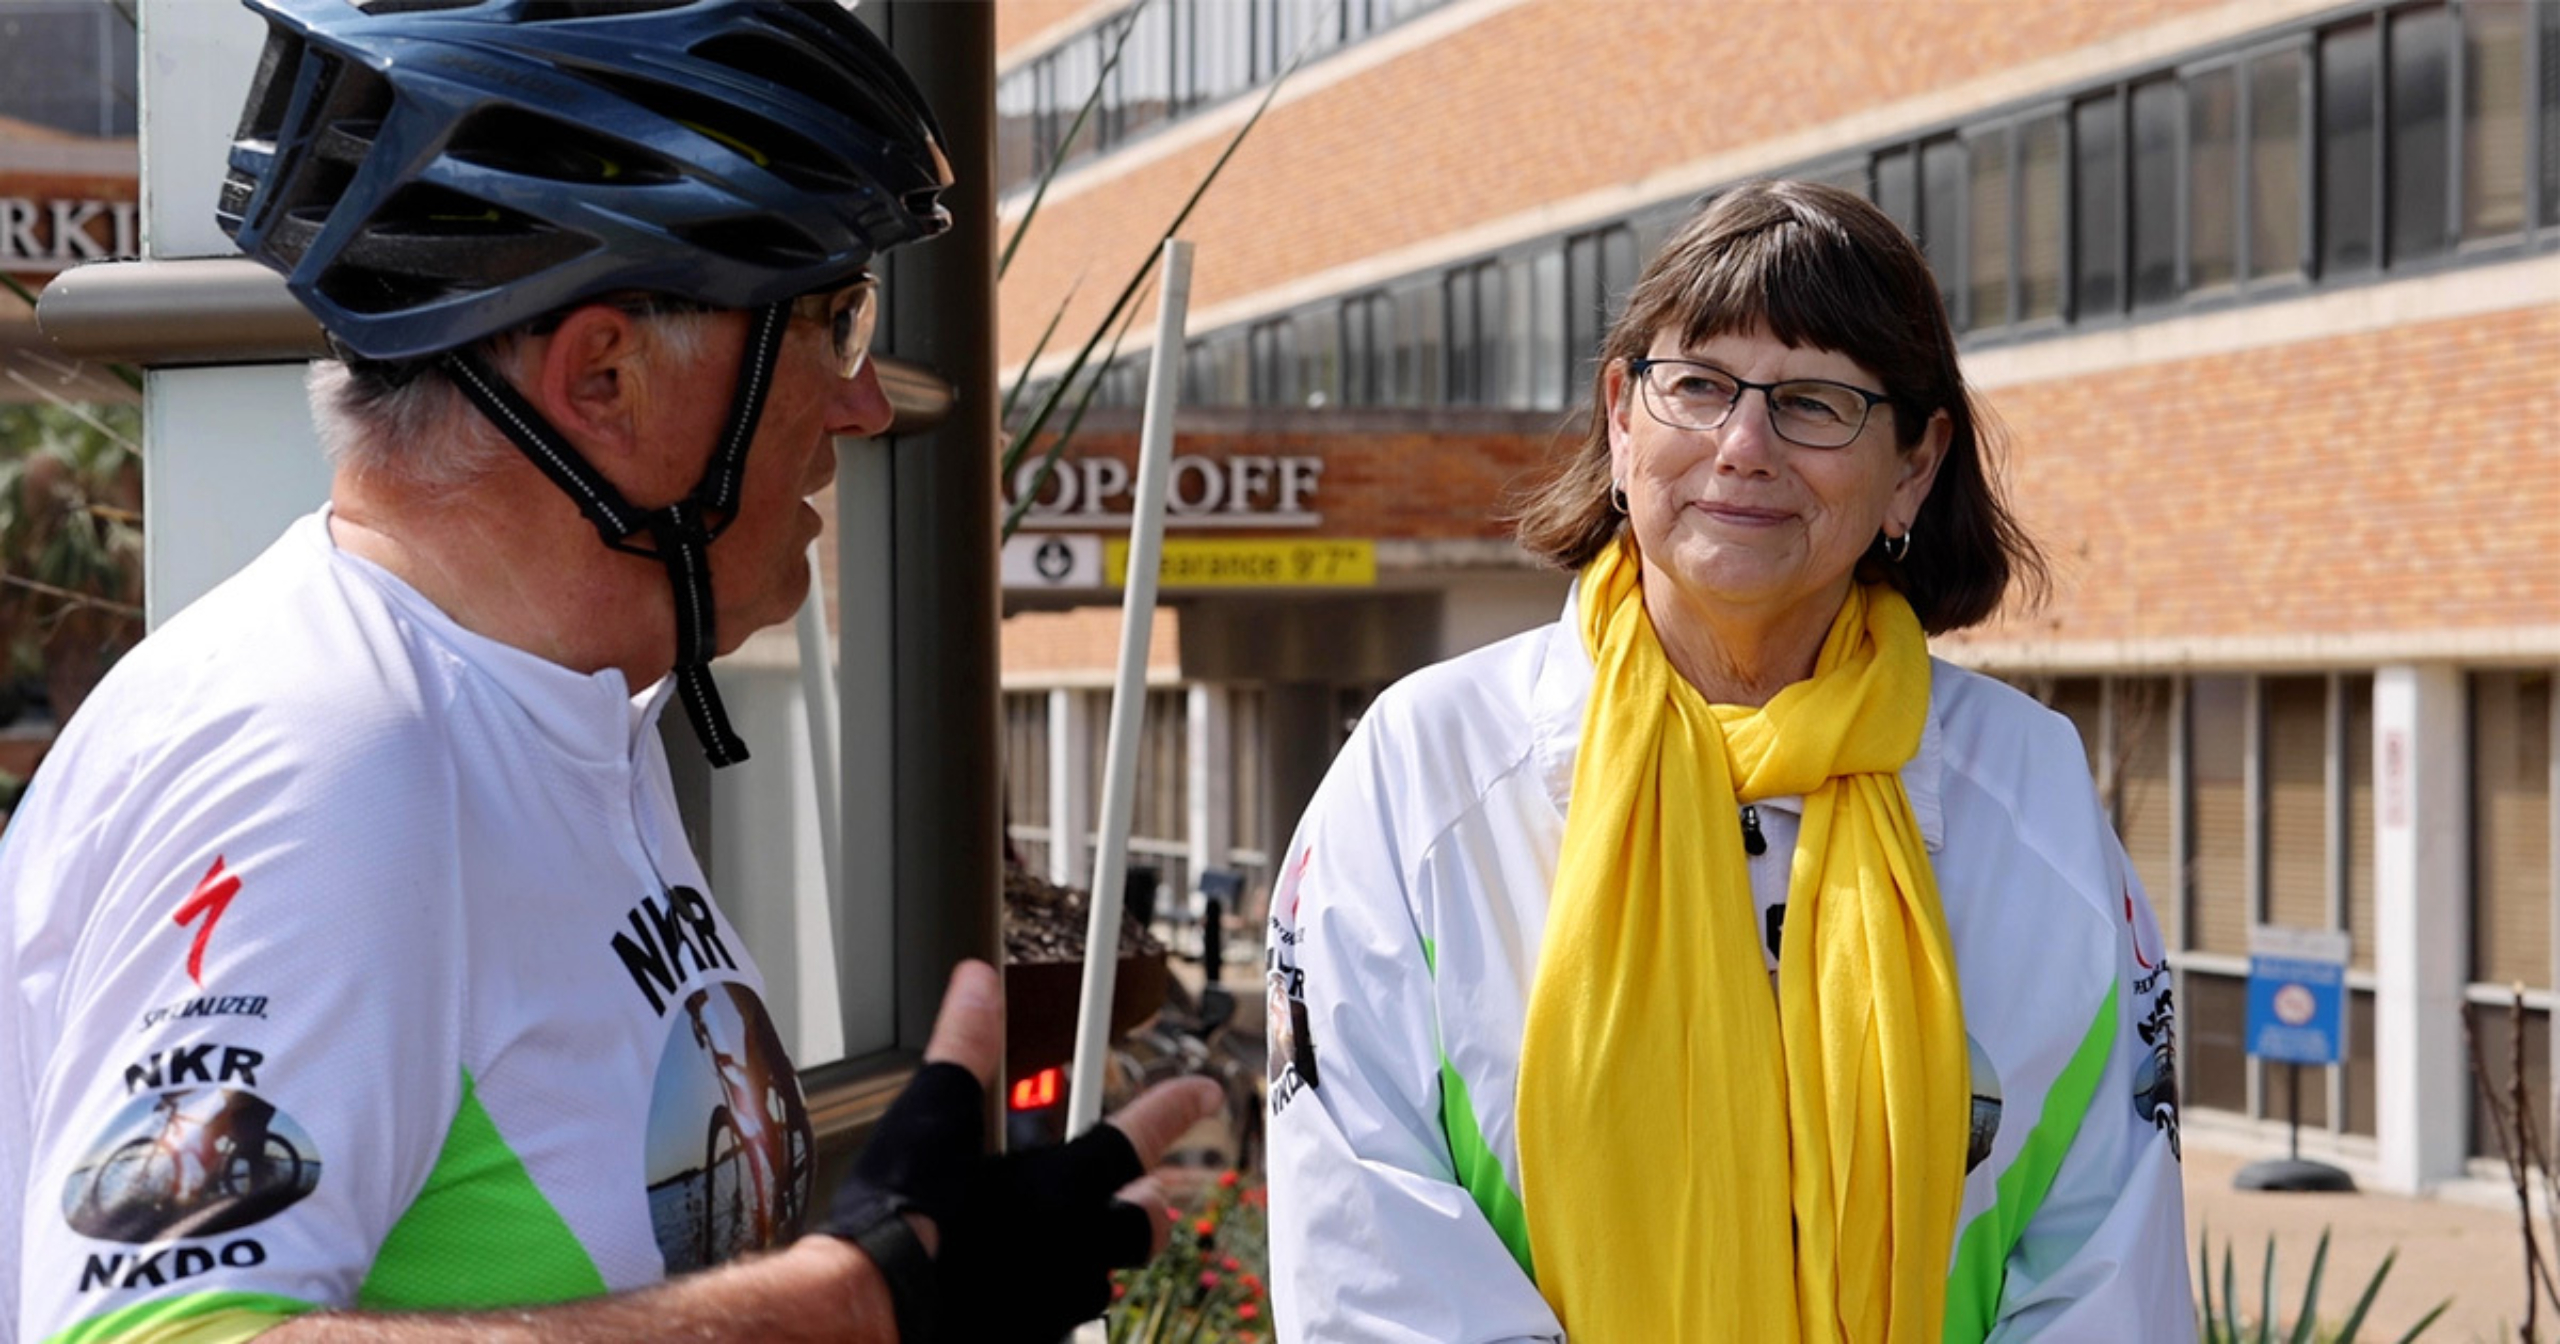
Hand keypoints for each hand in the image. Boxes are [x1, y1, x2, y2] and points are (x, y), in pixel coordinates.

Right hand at [826, 961, 1222, 1342]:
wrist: (864, 1319)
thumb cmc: (897, 1223)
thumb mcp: (930, 1120)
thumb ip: (963, 1048)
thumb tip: (977, 983)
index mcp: (1059, 1190)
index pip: (1138, 1136)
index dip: (1175, 1107)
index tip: (1205, 1092)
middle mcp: (1071, 1250)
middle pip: (1145, 1227)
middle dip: (1150, 1205)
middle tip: (1146, 1191)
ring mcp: (1051, 1306)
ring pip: (1098, 1279)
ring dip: (1089, 1254)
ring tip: (1061, 1239)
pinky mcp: (1024, 1340)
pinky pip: (1053, 1319)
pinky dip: (1041, 1298)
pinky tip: (1008, 1286)